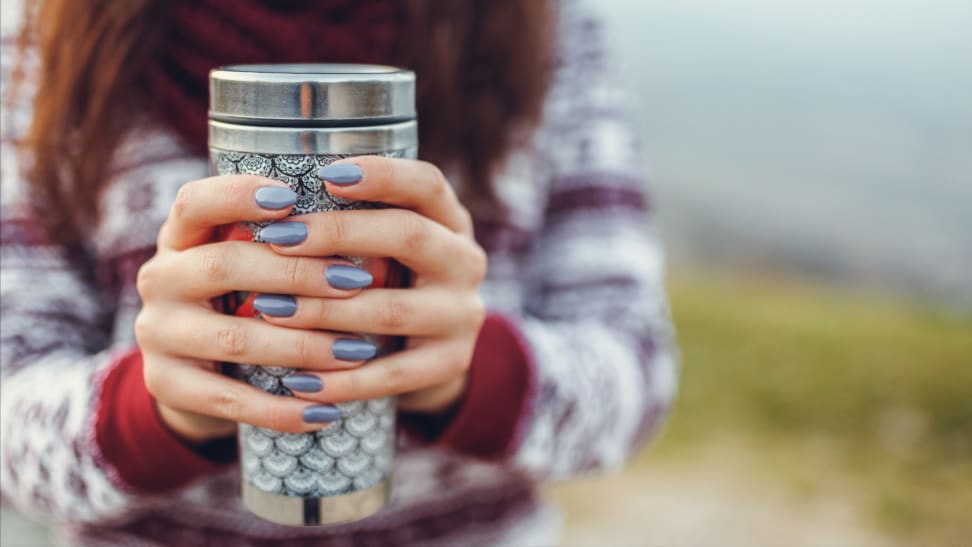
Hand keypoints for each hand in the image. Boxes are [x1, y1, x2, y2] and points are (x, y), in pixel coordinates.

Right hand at [135, 175, 376, 441]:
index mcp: (181, 235)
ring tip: (357, 350)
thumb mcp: (256, 261)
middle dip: (298, 274)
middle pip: (224, 265)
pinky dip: (282, 409)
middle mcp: (160, 277)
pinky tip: (325, 412)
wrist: (199, 371)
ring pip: (234, 338)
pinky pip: (228, 399)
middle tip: (358, 280)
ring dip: (303, 345)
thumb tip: (377, 246)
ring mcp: (157, 332)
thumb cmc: (248, 296)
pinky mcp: (166, 384)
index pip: (195, 202)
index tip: (290, 197)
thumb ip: (292, 244)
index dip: (237, 196)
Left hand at [257, 156, 486, 414]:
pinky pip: (393, 373)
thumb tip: (265, 195)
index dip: (382, 176)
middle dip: (338, 233)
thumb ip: (352, 220)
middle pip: (409, 235)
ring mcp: (462, 315)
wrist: (430, 360)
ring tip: (268, 309)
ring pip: (393, 308)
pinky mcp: (450, 363)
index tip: (327, 175)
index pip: (427, 184)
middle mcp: (464, 262)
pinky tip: (297, 382)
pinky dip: (342, 379)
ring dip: (324, 309)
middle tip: (277, 238)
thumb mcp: (387, 245)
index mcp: (450, 221)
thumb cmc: (386, 283)